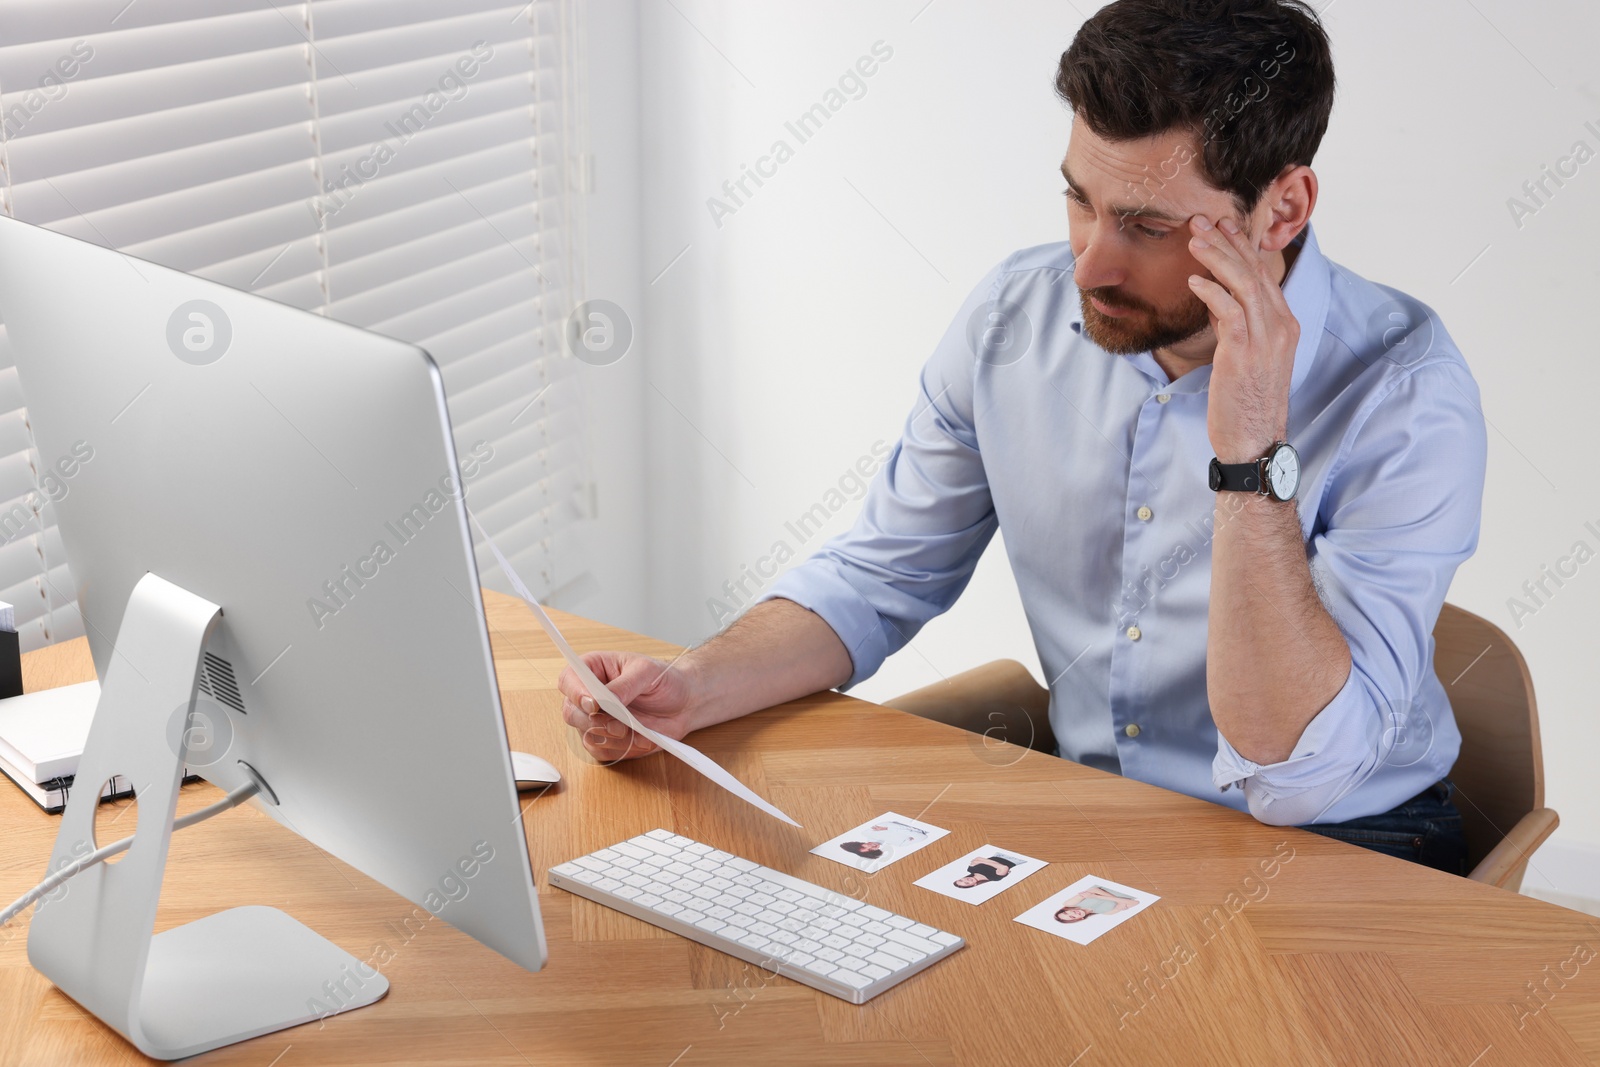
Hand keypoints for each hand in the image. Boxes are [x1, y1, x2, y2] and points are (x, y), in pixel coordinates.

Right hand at [557, 650, 698, 761]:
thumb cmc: (664, 679)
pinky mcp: (606, 739)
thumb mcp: (647, 672)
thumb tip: (605, 699)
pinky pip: (602, 751)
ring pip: (587, 735)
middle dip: (597, 722)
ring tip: (640, 732)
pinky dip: (623, 749)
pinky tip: (641, 740)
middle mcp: (589, 695)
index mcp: (593, 669)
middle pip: (572, 713)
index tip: (594, 704)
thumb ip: (625, 685)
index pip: (569, 680)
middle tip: (621, 725)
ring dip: (614, 738)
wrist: (683, 703)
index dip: (576, 694)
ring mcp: (595, 719)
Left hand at [1186, 214, 1297, 462]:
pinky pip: (1229, 312)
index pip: (1263, 274)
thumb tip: (1215, 300)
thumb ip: (1235, 325)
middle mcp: (1280, 326)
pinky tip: (1193, 280)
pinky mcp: (1244, 353)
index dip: (1242, 247)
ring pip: (1243, 284)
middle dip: (1227, 242)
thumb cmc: (1245, 402)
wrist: (1254, 441)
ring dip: (1217, 258)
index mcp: (1284, 324)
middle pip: (1254, 271)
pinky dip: (1212, 292)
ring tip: (1193, 240)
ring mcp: (1265, 339)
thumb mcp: (1245, 356)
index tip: (1221, 226)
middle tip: (1200, 221)